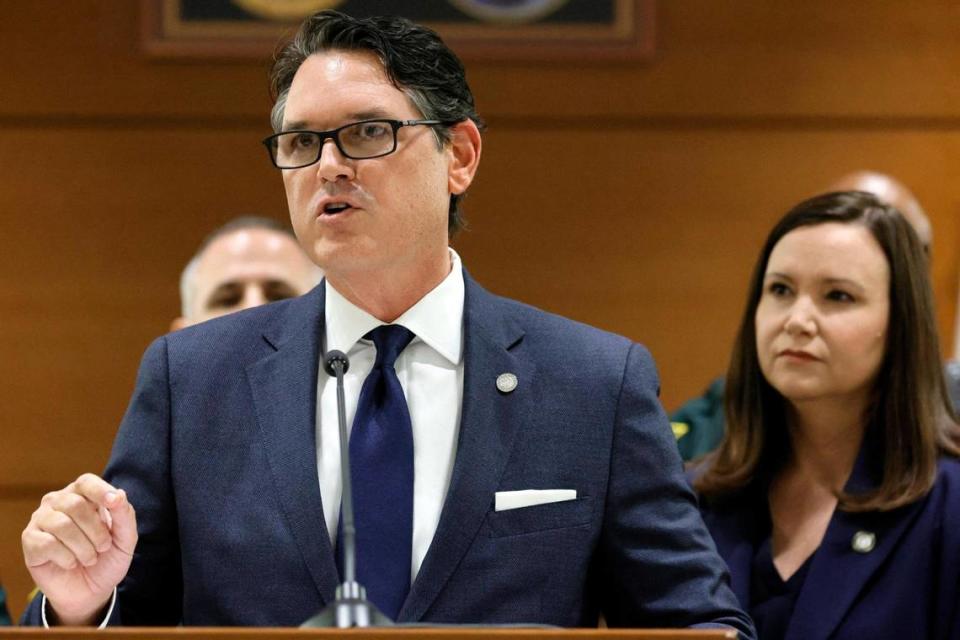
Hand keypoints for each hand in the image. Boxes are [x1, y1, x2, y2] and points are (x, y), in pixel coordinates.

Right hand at [22, 473, 137, 625]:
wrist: (90, 591)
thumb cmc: (107, 559)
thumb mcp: (125, 539)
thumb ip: (124, 515)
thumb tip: (119, 494)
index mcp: (83, 495)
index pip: (86, 482)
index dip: (100, 490)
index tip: (113, 503)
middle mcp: (59, 502)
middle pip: (76, 504)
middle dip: (96, 531)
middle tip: (103, 547)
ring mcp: (41, 519)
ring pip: (61, 525)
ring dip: (83, 547)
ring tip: (90, 558)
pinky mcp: (30, 540)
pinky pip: (47, 544)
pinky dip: (67, 558)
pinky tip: (71, 563)